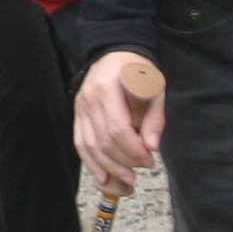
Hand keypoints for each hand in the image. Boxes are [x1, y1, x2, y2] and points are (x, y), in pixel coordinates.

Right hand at [74, 50, 166, 193]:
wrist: (114, 53)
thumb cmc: (137, 70)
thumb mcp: (154, 87)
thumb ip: (154, 117)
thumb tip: (152, 147)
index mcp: (108, 89)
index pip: (117, 129)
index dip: (134, 150)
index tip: (150, 159)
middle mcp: (89, 99)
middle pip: (103, 141)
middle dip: (125, 161)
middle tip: (145, 167)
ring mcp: (80, 108)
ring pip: (90, 146)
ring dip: (109, 167)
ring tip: (128, 178)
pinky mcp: (77, 115)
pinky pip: (80, 143)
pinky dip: (91, 162)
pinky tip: (102, 177)